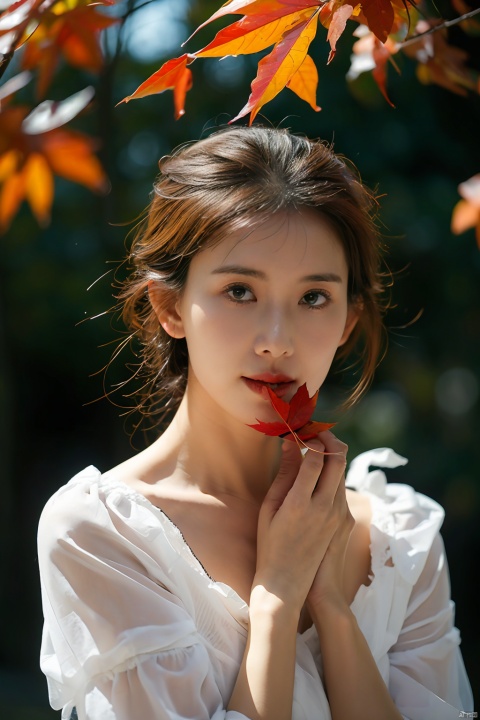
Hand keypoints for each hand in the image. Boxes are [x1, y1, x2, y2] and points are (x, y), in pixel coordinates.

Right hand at [253, 432, 348, 612]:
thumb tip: (290, 444)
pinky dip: (332, 474)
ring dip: (332, 455)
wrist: (288, 582)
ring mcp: (337, 514)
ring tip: (315, 449)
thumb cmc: (270, 543)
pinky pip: (341, 487)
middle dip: (329, 440)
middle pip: (339, 460)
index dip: (310, 440)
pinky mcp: (344, 520)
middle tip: (314, 432)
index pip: (316, 459)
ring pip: (343, 472)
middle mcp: (324, 507)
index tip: (300, 433)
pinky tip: (317, 473)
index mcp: (300, 503)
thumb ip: (284, 474)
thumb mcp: (270, 507)